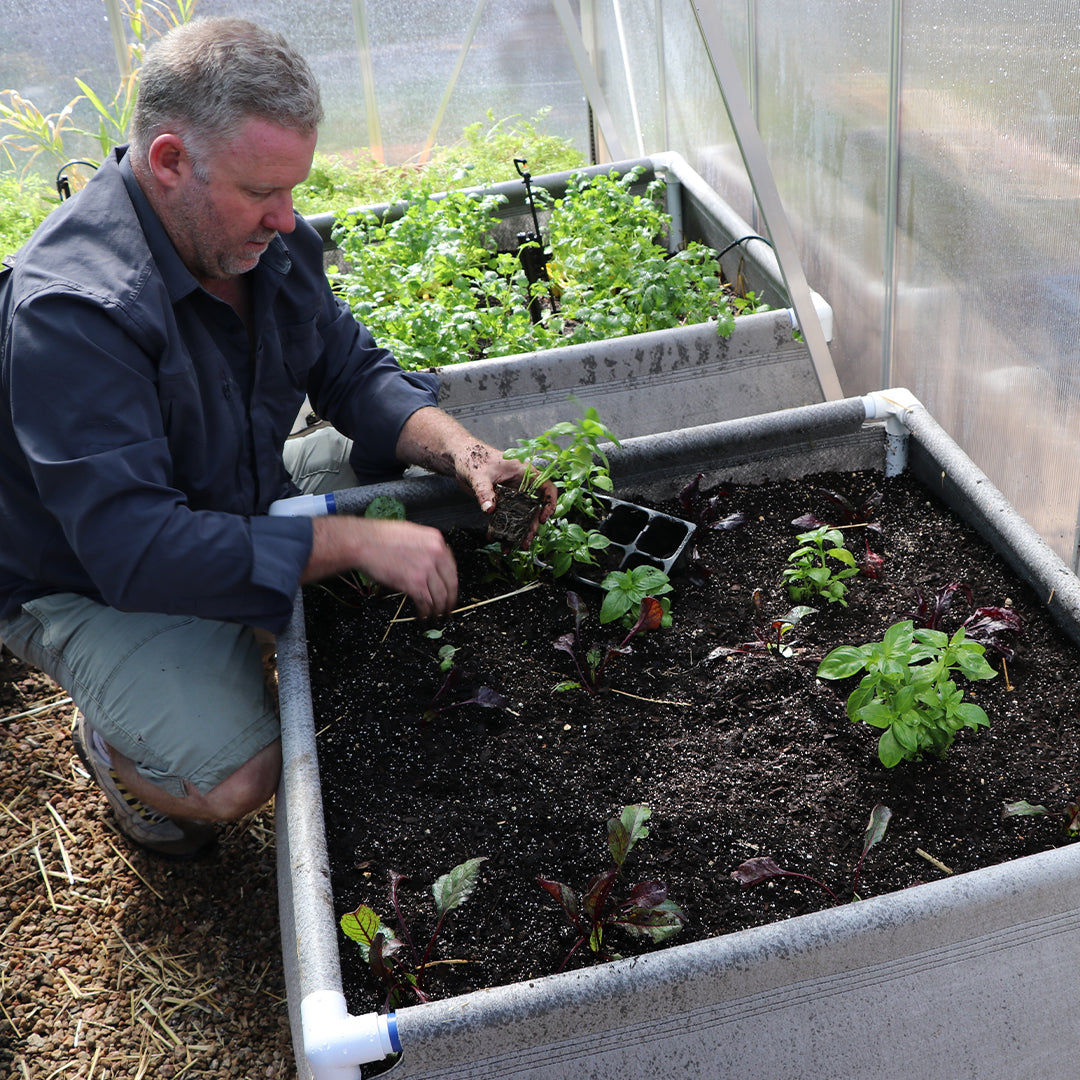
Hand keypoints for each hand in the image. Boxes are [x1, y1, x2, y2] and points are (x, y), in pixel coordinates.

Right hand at [304, 516, 457, 617]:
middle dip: (449, 600)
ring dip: (439, 610)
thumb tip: (429, 562)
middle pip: (450, 584)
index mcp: (436, 540)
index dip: (451, 584)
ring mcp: (426, 569)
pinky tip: (422, 617)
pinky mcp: (414, 583)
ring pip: (440, 596)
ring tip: (436, 617)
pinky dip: (425, 613)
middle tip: (447, 609)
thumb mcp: (410, 534)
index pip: (452, 567)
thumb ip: (424, 547)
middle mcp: (436, 554)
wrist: (362, 543)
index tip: (450, 591)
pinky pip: (426, 602)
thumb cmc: (378, 538)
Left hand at [460, 445, 556, 544]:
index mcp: (524, 473)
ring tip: (509, 547)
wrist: (459, 458)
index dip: (549, 503)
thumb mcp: (479, 475)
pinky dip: (500, 528)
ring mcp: (511, 495)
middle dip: (530, 527)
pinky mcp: (501, 502)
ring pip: (520, 516)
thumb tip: (490, 511)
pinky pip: (505, 518)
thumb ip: (485, 492)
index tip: (543, 518)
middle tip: (524, 543)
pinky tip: (494, 537)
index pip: (546, 488)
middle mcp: (521, 485)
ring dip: (516, 532)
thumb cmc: (473, 458)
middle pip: (534, 508)